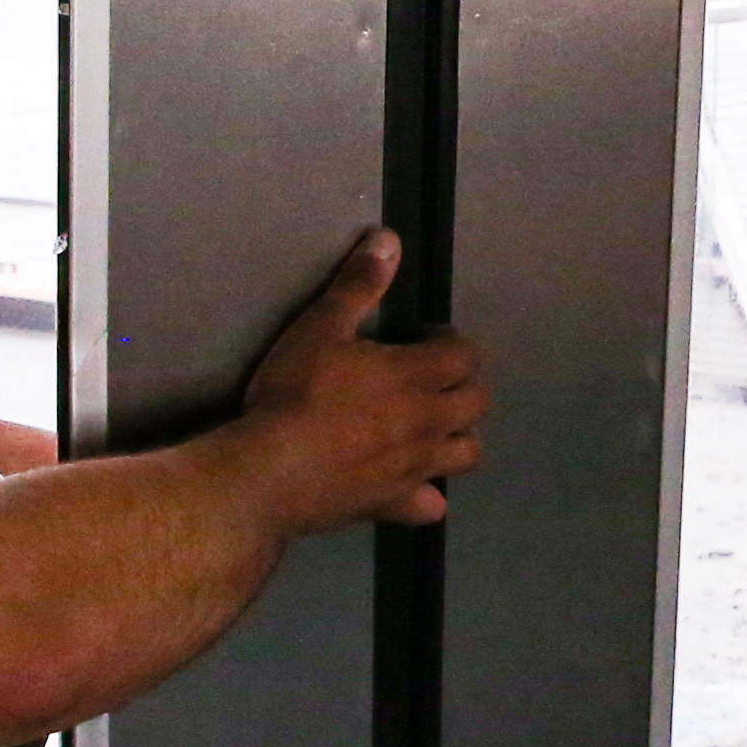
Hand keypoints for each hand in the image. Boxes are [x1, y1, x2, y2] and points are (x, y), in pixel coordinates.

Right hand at [227, 231, 488, 530]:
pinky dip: (429, 496)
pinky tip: (412, 488)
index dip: (451, 343)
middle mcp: (429, 423)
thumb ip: (358, 285)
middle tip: (430, 380)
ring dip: (459, 437)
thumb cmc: (294, 393)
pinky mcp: (396, 505)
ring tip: (429, 428)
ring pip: (467, 454)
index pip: (466, 355)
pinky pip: (432, 506)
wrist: (269, 472)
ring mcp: (417, 468)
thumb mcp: (321, 327)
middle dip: (463, 386)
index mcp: (417, 376)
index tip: (423, 340)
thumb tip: (390, 240)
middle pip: (477, 403)